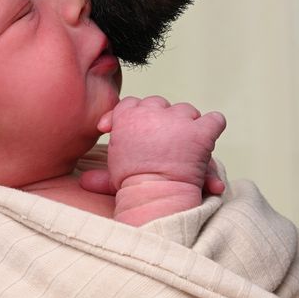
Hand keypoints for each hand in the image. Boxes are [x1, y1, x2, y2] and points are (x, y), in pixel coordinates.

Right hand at [99, 96, 225, 191]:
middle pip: (160, 104)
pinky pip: (214, 119)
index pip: (132, 104)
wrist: (153, 193)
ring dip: (188, 123)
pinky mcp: (201, 131)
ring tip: (187, 141)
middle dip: (162, 119)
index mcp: (127, 116)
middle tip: (164, 139)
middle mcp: (153, 111)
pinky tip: (209, 136)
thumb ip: (101, 174)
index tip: (137, 132)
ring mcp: (179, 119)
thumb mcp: (113, 174)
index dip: (135, 116)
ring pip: (187, 111)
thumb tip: (83, 182)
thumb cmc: (131, 185)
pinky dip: (213, 126)